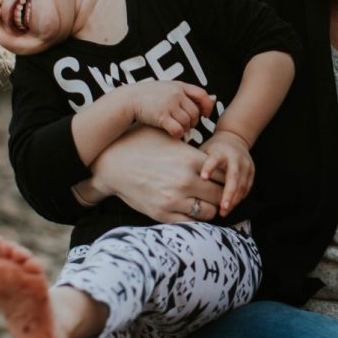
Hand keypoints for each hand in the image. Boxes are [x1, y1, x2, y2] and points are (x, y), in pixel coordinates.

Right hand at [86, 127, 222, 222]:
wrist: (110, 164)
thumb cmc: (138, 144)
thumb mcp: (165, 134)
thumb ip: (190, 137)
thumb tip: (210, 115)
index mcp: (190, 159)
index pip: (224, 173)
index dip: (227, 176)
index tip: (222, 177)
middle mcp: (185, 181)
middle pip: (221, 194)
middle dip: (223, 194)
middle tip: (220, 193)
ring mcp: (174, 200)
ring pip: (210, 211)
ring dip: (212, 207)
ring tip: (207, 202)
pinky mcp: (163, 214)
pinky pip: (191, 223)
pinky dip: (196, 218)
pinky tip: (193, 209)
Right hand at [129, 81, 215, 138]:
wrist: (129, 99)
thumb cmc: (150, 96)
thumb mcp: (170, 88)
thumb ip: (189, 94)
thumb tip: (214, 98)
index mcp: (179, 85)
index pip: (202, 95)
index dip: (207, 106)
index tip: (206, 115)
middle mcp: (176, 93)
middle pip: (195, 112)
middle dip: (193, 122)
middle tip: (186, 125)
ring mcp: (168, 104)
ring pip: (187, 122)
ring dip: (185, 129)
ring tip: (178, 129)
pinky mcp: (161, 116)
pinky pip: (178, 129)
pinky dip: (178, 135)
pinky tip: (173, 134)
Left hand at [200, 131, 253, 216]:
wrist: (234, 139)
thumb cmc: (213, 149)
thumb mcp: (203, 151)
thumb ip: (196, 164)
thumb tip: (179, 180)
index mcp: (220, 151)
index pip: (214, 159)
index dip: (209, 168)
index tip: (203, 178)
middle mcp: (235, 157)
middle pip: (233, 176)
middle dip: (228, 193)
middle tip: (221, 208)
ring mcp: (245, 164)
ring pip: (242, 185)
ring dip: (234, 199)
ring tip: (224, 212)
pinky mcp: (252, 171)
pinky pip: (247, 187)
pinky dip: (239, 198)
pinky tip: (231, 206)